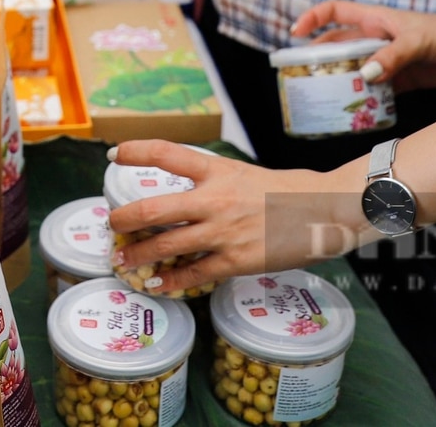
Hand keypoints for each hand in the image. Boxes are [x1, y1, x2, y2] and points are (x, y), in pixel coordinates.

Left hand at [104, 141, 363, 294]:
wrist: (323, 209)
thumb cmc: (284, 191)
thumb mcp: (243, 174)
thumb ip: (212, 181)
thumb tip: (182, 192)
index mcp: (217, 170)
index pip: (167, 153)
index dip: (136, 151)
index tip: (114, 154)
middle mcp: (215, 199)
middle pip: (154, 209)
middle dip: (125, 219)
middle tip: (112, 224)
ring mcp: (224, 232)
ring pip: (167, 246)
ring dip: (139, 255)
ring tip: (123, 260)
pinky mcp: (236, 260)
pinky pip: (194, 274)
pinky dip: (171, 281)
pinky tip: (156, 284)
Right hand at [289, 1, 435, 91]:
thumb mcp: (418, 42)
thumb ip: (392, 57)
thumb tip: (365, 75)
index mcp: (376, 19)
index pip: (335, 12)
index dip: (312, 19)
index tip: (294, 34)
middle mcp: (377, 38)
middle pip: (339, 46)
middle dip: (319, 59)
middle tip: (303, 78)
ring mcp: (388, 59)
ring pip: (355, 70)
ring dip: (341, 82)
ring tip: (324, 100)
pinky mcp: (401, 79)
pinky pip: (375, 90)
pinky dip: (365, 99)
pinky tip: (357, 112)